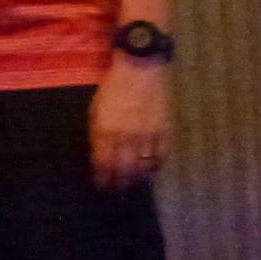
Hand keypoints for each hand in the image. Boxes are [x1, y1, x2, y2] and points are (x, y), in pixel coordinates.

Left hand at [89, 55, 170, 190]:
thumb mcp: (96, 109)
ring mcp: (147, 136)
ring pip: (142, 169)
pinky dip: (154, 167)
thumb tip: (99, 156)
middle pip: (122, 172)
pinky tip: (149, 171)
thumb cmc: (113, 86)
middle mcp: (126, 137)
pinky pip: (160, 158)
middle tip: (116, 192)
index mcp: (106, 130)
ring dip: (136, 180)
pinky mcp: (164, 132)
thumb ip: (98, 134)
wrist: (141, 67)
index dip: (101, 180)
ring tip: (132, 185)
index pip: (103, 165)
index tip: (100, 188)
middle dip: (118, 185)